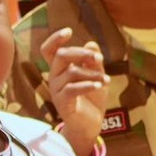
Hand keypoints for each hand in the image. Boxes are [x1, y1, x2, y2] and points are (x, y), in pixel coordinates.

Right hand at [40, 27, 106, 155]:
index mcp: (60, 69)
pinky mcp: (63, 103)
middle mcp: (54, 77)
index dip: (55, 39)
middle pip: (62, 56)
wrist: (91, 125)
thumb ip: (94, 61)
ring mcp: (57, 90)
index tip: (69, 31)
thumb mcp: (97, 76)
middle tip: (99, 58)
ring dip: (92, 73)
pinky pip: (73, 89)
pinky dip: (88, 85)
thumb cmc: (92, 99)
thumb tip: (91, 43)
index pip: (49, 50)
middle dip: (82, 53)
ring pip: (71, 72)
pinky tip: (100, 85)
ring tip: (107, 80)